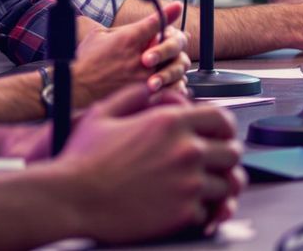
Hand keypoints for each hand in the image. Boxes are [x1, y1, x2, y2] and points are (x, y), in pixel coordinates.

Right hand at [57, 84, 245, 242]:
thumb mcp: (105, 112)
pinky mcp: (182, 214)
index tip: (218, 137)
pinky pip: (209, 212)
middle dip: (224, 158)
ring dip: (216, 186)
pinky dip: (202, 211)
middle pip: (232, 152)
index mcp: (172, 122)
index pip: (223, 119)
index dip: (223, 127)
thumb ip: (133, 95)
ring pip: (226, 184)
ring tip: (203, 188)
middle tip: (213, 165)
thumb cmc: (82, 158)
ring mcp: (187, 183)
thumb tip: (150, 88)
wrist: (70, 198)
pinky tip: (188, 208)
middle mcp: (187, 150)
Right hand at [72, 1, 190, 104]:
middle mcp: (140, 58)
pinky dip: (173, 84)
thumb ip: (123, 29)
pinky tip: (166, 82)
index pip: (156, 21)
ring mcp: (144, 78)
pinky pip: (171, 88)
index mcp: (128, 40)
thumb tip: (142, 25)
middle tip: (171, 41)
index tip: (176, 7)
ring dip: (175, 63)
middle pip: (172, 43)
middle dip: (174, 41)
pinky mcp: (145, 96)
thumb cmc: (85, 62)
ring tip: (168, 64)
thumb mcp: (99, 35)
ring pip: (176, 66)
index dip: (168, 12)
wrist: (76, 90)